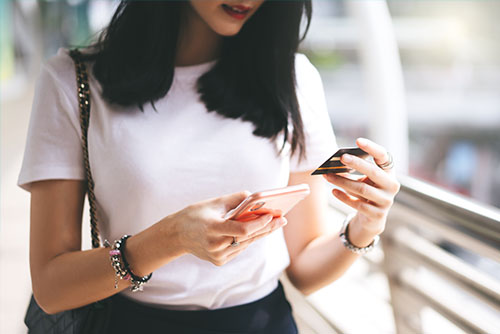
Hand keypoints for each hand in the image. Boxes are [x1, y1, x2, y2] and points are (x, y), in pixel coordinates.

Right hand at [168, 191, 286, 265]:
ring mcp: (217, 256)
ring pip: (246, 244)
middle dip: (266, 227)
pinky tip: (258, 231)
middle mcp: (215, 245)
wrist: (176, 235)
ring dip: (260, 233)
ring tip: (276, 223)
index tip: (272, 215)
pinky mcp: (219, 261)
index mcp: (212, 228)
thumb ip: (235, 199)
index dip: (258, 223)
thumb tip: (255, 197)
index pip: (242, 230)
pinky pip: (239, 249)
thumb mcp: (213, 203)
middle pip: (248, 238)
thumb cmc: (195, 215)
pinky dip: (248, 239)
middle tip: (282, 219)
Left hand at [323, 138, 399, 245]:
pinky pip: (358, 204)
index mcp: (389, 172)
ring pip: (362, 189)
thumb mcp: (361, 179)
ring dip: (343, 181)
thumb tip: (333, 164)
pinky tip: (333, 191)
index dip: (372, 148)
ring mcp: (386, 201)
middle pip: (373, 172)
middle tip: (341, 157)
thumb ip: (352, 171)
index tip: (358, 141)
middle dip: (357, 164)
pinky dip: (344, 197)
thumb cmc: (365, 191)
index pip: (383, 156)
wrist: (371, 218)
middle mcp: (391, 185)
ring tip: (327, 176)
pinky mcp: (377, 214)